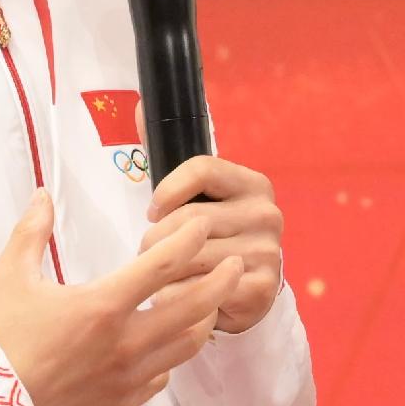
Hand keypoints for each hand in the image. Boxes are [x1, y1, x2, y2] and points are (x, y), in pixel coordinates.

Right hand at [0, 195, 229, 405]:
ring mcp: (128, 378)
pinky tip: (165, 345)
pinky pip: (162, 377)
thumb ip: (31, 233)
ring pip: (187, 346)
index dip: (190, 239)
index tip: (203, 225)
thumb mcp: (7, 279)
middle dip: (222, 281)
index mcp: (103, 306)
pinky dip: (171, 356)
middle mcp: (126, 342)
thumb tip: (42, 195)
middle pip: (194, 307)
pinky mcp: (123, 405)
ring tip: (208, 302)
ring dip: (203, 320)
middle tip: (236, 263)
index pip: (163, 265)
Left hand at [148, 156, 287, 333]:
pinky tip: (174, 294)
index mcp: (253, 185)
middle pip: (190, 217)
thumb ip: (171, 161)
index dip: (167, 190)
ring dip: (163, 270)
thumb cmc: (217, 239)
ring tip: (157, 275)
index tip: (152, 212)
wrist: (249, 292)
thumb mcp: (204, 199)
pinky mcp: (263, 287)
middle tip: (147, 252)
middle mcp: (266, 214)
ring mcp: (267, 251)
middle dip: (156, 238)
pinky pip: (201, 290)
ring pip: (191, 256)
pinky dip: (176, 296)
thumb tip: (138, 110)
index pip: (202, 169)